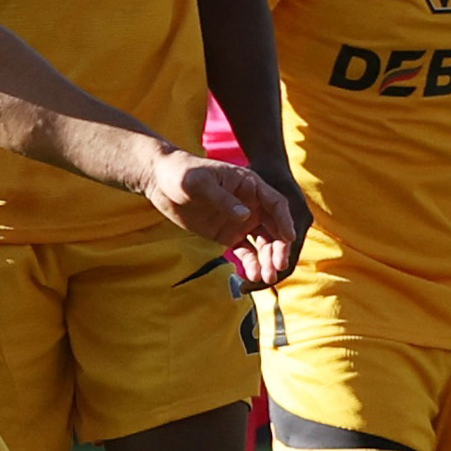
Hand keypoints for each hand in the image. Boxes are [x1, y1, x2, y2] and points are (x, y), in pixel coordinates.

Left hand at [145, 152, 306, 275]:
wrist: (162, 182)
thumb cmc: (182, 173)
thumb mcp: (200, 183)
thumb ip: (223, 199)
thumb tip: (246, 217)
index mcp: (250, 186)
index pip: (275, 204)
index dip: (284, 221)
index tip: (289, 239)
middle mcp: (251, 205)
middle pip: (274, 228)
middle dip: (279, 248)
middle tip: (279, 266)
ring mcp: (241, 222)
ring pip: (263, 243)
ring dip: (268, 260)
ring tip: (267, 278)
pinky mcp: (229, 235)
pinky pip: (246, 252)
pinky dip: (251, 264)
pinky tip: (254, 276)